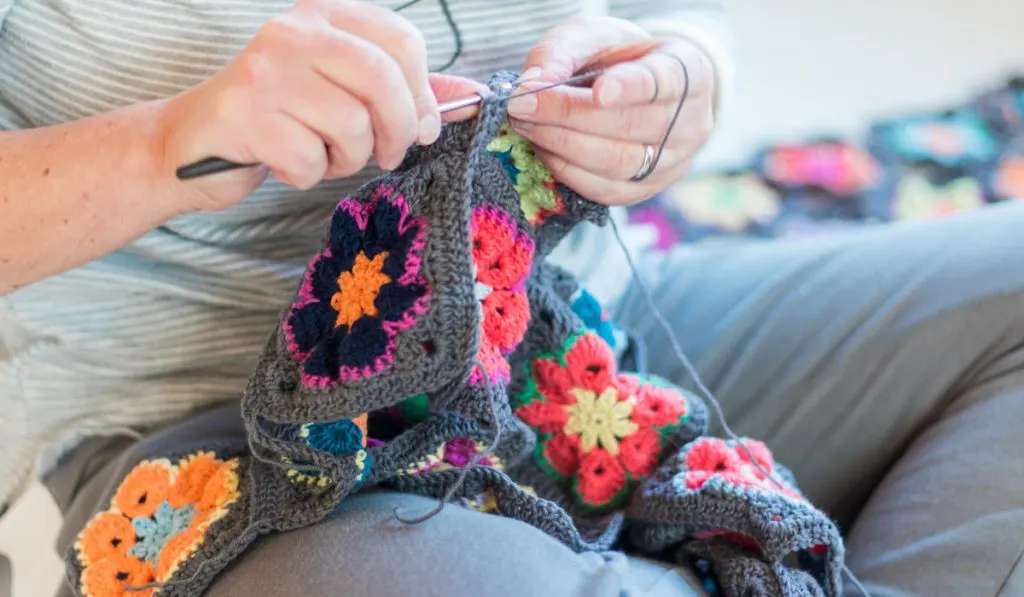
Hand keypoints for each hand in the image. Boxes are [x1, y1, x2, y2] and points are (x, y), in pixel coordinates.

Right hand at [158, 0, 485, 211]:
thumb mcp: (344, 93)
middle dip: (397, 129)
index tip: (419, 125)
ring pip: (349, 124)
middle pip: (381, 79)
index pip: (401, 40)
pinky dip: (308, 175)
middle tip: (388, 154)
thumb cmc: (281, 118)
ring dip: (348, 158)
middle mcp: (293, 32)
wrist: (193, 143)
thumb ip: (405, 91)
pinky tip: (286, 163)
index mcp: (325, 16)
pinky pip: (309, 158)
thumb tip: (474, 98)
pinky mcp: (243, 114)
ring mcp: (264, 70)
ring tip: (324, 156)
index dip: (422, 92)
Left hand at [507, 16, 714, 206]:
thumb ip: (563, 51)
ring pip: (616, 162)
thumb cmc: (619, 59)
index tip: (598, 90)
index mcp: (689, 72)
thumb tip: (532, 84)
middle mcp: (691, 123)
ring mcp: (671, 163)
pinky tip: (544, 149)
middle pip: (630, 126)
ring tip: (526, 124)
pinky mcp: (644, 190)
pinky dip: (567, 170)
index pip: (664, 82)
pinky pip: (604, 190)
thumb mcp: (594, 36)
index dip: (631, 87)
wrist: (639, 93)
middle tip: (523, 105)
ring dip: (562, 145)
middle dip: (569, 116)